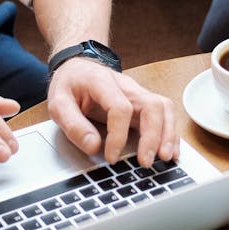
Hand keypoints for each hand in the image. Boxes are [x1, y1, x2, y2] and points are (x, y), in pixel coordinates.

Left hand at [46, 58, 178, 166]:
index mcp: (103, 82)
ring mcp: (138, 93)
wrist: (78, 68)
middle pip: (152, 106)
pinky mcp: (143, 103)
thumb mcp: (58, 103)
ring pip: (163, 108)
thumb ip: (73, 125)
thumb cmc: (70, 85)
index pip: (120, 107)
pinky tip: (170, 152)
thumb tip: (94, 147)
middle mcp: (127, 86)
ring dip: (168, 134)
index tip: (111, 157)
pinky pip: (164, 114)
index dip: (118, 135)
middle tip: (145, 161)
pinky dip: (170, 133)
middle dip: (153, 136)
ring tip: (165, 158)